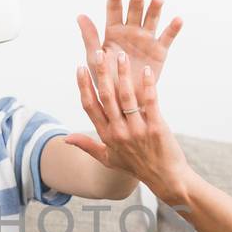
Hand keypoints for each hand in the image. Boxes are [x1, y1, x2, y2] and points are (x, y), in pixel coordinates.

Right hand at [67, 45, 193, 203]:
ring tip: (121, 56)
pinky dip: (147, 85)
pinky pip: (149, 102)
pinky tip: (145, 70)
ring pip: (126, 96)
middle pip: (106, 97)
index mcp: (106, 136)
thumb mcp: (108, 159)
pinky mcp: (156, 128)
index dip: (84, 86)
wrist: (166, 179)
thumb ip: (87, 146)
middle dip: (101, 73)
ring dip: (122, 74)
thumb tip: (65, 138)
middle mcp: (119, 132)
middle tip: (98, 53)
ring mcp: (137, 130)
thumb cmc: (136, 166)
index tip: (80, 68)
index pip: (90, 107)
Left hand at [77, 0, 181, 85]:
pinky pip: (167, 37)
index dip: (115, 0)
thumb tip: (80, 15)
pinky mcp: (159, 50)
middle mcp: (131, 31)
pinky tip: (178, 19)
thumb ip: (90, 37)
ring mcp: (146, 39)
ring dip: (155, 8)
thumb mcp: (94, 58)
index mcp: (113, 31)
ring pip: (152, 19)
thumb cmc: (105, 80)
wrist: (123, 101)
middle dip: (136, 2)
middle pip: (135, 11)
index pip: (114, 11)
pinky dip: (173, 28)